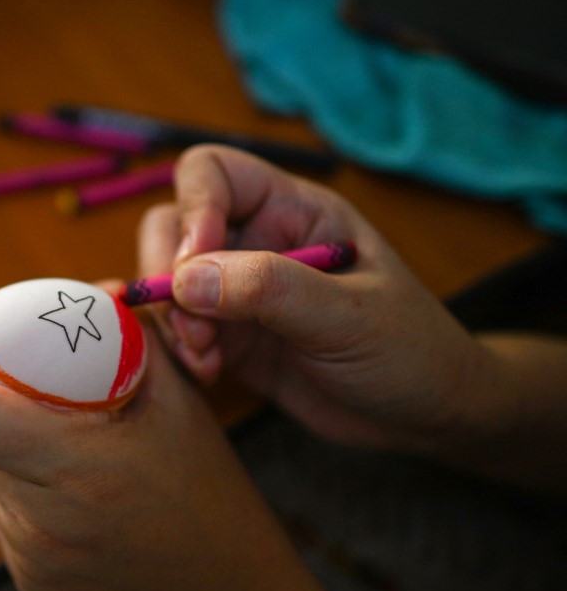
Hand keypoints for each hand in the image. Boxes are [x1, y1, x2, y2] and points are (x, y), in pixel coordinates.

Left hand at [0, 308, 374, 590]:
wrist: (221, 576)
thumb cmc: (203, 479)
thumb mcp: (177, 394)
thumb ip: (128, 333)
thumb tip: (91, 290)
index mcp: (76, 469)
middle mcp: (40, 523)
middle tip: (8, 358)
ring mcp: (28, 556)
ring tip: (56, 423)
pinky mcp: (26, 575)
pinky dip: (17, 473)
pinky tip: (65, 474)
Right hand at [140, 145, 502, 453]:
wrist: (422, 416)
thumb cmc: (408, 350)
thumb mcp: (348, 315)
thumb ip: (269, 289)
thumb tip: (184, 279)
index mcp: (293, 210)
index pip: (214, 174)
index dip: (194, 209)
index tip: (193, 268)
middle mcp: (256, 240)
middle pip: (173, 225)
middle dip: (167, 275)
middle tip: (193, 326)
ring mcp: (237, 290)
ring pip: (167, 282)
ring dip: (172, 320)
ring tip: (207, 359)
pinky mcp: (228, 335)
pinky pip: (178, 328)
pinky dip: (179, 350)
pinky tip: (211, 374)